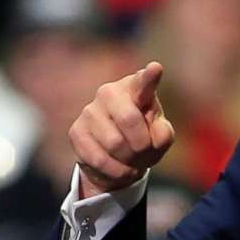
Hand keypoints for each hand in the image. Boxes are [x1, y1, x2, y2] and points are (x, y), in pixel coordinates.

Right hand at [70, 62, 174, 194]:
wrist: (117, 158)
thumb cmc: (143, 139)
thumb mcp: (160, 137)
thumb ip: (163, 134)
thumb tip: (154, 136)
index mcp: (135, 89)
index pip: (143, 82)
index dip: (149, 77)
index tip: (156, 69)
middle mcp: (109, 93)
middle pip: (129, 120)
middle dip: (142, 145)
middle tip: (143, 151)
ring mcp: (90, 111)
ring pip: (115, 143)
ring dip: (129, 160)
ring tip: (131, 159)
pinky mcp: (76, 131)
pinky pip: (99, 158)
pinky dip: (116, 170)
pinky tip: (120, 168)